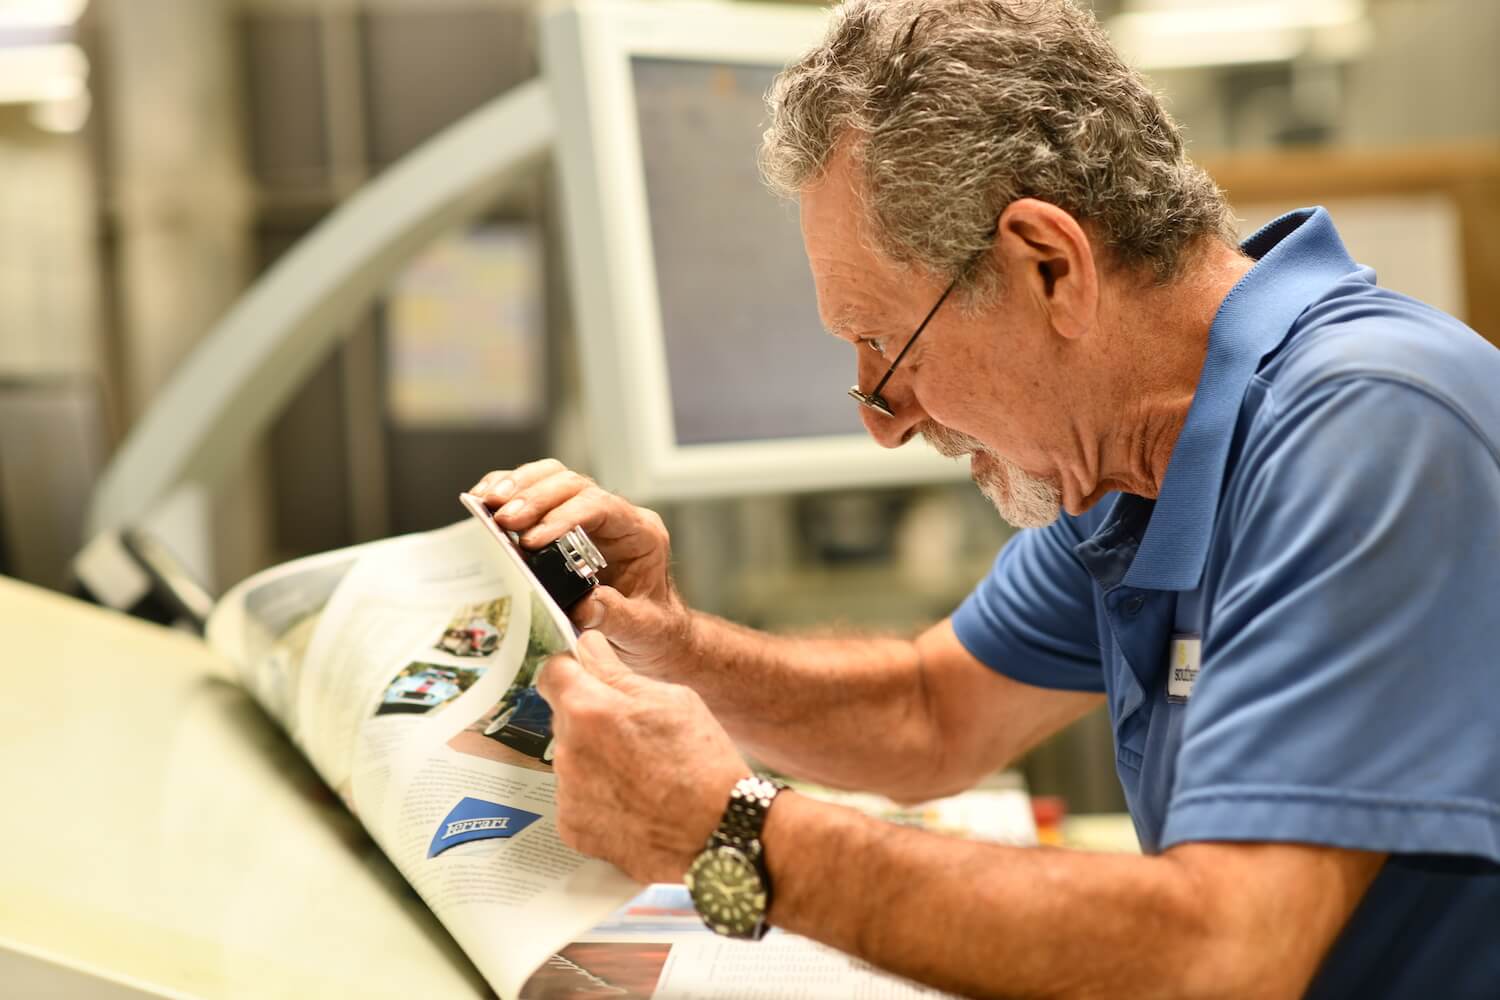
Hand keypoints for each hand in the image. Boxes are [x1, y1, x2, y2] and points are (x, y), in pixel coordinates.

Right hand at [472, 459, 690, 677]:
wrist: (651, 634)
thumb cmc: (651, 628)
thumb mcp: (642, 630)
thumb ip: (617, 618)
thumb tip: (584, 606)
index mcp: (640, 534)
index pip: (601, 507)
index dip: (566, 517)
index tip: (534, 541)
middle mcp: (615, 516)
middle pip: (573, 485)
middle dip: (535, 498)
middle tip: (504, 521)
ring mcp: (588, 514)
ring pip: (552, 478)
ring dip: (518, 486)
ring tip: (489, 505)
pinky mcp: (562, 520)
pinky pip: (535, 490)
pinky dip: (508, 490)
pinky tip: (484, 500)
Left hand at [537, 631, 746, 883]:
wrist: (718, 832)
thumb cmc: (703, 762)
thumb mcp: (672, 698)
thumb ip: (617, 671)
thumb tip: (589, 648)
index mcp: (588, 709)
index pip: (553, 673)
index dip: (574, 670)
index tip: (589, 677)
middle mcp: (567, 751)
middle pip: (564, 719)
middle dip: (590, 718)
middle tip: (634, 732)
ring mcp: (567, 794)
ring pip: (570, 760)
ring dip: (593, 759)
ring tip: (640, 772)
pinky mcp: (572, 828)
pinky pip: (575, 799)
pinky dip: (597, 797)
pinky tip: (633, 800)